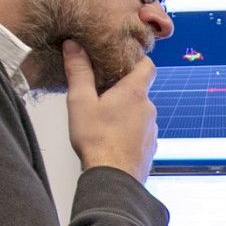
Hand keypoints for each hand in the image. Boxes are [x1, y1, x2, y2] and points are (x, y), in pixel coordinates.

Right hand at [65, 40, 157, 181]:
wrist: (114, 179)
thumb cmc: (97, 141)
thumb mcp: (80, 101)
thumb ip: (78, 72)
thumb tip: (74, 46)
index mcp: (135, 92)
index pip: (147, 65)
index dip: (137, 60)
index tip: (121, 60)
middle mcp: (149, 109)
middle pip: (140, 90)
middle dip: (123, 89)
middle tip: (101, 92)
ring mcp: (152, 129)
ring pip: (139, 112)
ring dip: (125, 112)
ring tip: (103, 119)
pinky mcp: (150, 147)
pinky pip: (140, 132)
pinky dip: (129, 131)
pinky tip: (111, 138)